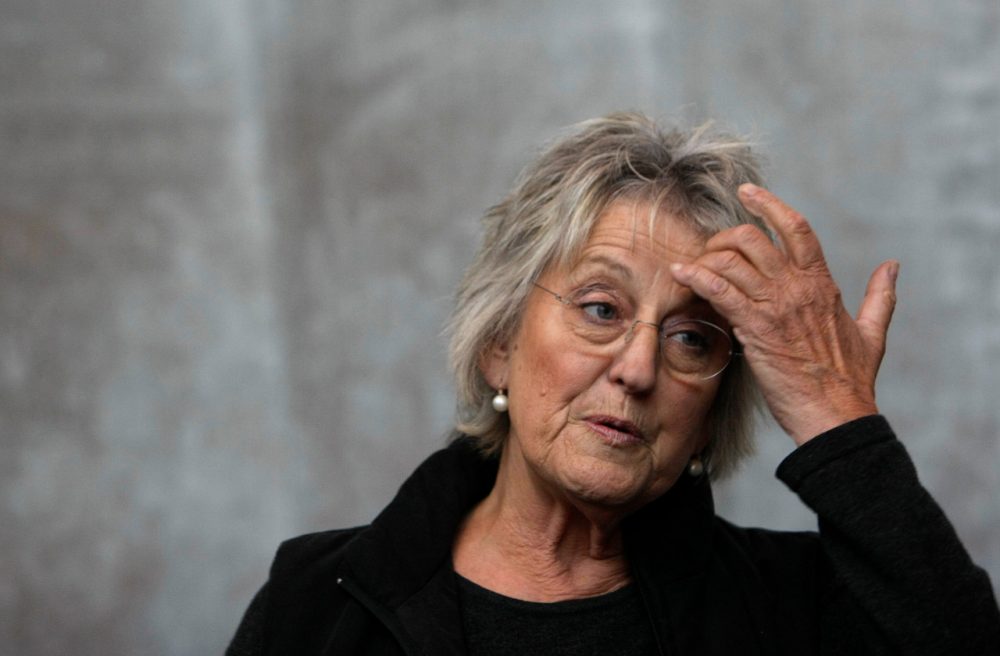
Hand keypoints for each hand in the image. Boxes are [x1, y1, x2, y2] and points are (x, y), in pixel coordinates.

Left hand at [670, 184, 898, 444]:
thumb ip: (880, 295)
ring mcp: (776, 306)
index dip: (770, 205)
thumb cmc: (850, 380)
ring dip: (705, 258)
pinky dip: (696, 277)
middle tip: (709, 250)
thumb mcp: (872, 332)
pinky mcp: (756, 328)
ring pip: (732, 260)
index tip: (747, 192)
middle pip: (753, 238)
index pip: (797, 228)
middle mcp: (798, 287)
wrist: (836, 416)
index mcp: (823, 284)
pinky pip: (720, 290)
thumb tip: (892, 266)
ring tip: (690, 266)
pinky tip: (680, 273)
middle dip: (724, 237)